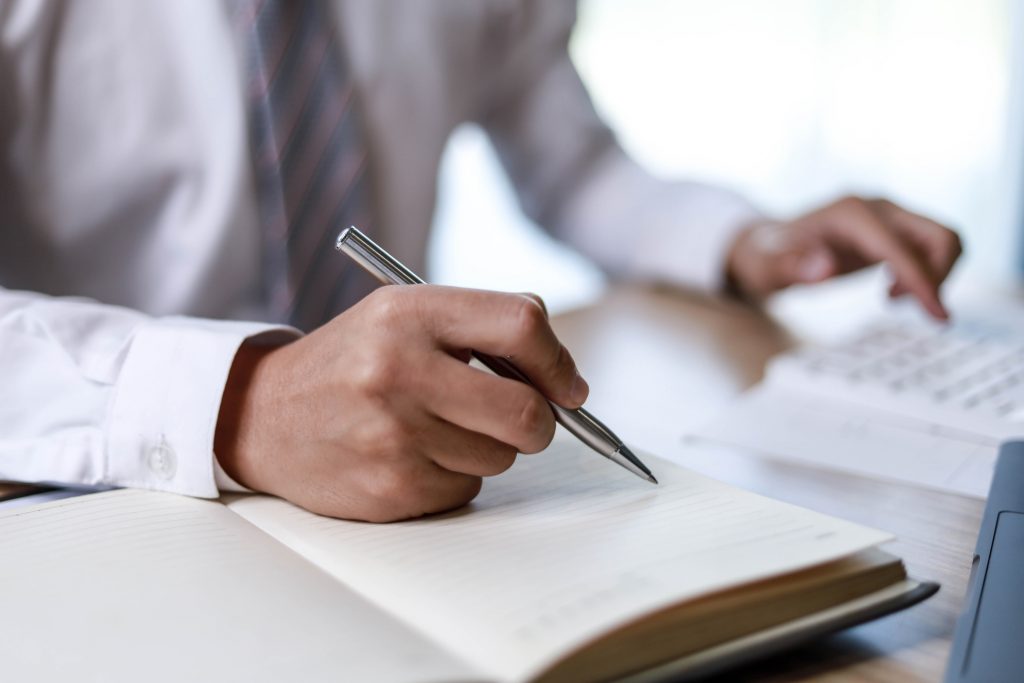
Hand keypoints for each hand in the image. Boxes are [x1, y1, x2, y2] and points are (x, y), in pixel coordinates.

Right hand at [214, 286, 587, 521]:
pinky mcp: (390, 487)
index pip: (521, 325)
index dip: (558, 361)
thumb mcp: (402, 315)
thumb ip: (481, 326)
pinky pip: (467, 488)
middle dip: (540, 422)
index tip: (569, 387)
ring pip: (500, 456)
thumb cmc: (350, 362)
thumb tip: (565, 377)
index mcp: (408, 313)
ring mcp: (393, 434)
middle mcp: (398, 369)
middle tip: (526, 420)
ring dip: (488, 448)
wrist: (263, 415)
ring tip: (438, 427)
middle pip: (526, 410)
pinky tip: (413, 456)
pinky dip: (454, 476)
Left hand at [726, 196, 961, 319]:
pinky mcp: (891, 230)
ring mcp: (888, 216)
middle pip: (941, 235)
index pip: (902, 248)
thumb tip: (824, 268)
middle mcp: (877, 207)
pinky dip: (925, 273)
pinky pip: (930, 248)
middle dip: (938, 276)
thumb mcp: (767, 269)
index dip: (924, 282)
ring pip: (943, 241)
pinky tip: (891, 292)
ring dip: (933, 276)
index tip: (940, 318)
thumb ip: (792, 267)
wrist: (765, 246)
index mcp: (852, 214)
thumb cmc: (765, 259)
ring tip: (891, 298)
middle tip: (898, 305)